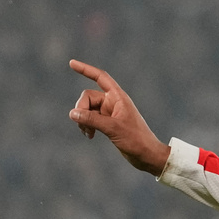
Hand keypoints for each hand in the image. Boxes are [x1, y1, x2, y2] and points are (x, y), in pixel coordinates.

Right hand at [68, 59, 171, 175]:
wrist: (147, 155)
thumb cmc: (136, 139)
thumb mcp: (112, 128)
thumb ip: (92, 119)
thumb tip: (72, 113)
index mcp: (118, 97)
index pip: (100, 77)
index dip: (86, 69)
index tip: (71, 63)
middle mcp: (113, 102)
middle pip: (88, 96)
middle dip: (81, 108)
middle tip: (83, 125)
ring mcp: (110, 112)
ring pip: (87, 109)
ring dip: (83, 119)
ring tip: (88, 133)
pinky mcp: (108, 123)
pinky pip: (90, 118)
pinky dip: (87, 125)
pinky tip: (90, 136)